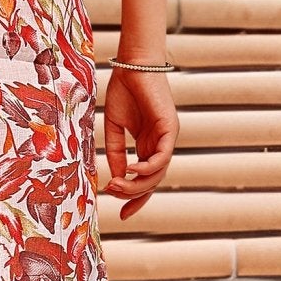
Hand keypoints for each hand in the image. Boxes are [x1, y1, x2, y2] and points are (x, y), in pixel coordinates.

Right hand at [100, 63, 178, 221]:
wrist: (133, 66)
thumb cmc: (123, 91)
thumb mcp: (113, 128)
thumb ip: (116, 153)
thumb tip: (116, 179)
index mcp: (147, 146)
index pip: (145, 180)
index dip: (134, 199)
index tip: (122, 214)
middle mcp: (159, 146)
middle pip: (151, 182)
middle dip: (131, 193)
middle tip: (111, 193)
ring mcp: (166, 139)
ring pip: (156, 174)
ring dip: (136, 184)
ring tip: (116, 185)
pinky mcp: (169, 130)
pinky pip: (161, 157)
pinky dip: (146, 168)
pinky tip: (130, 170)